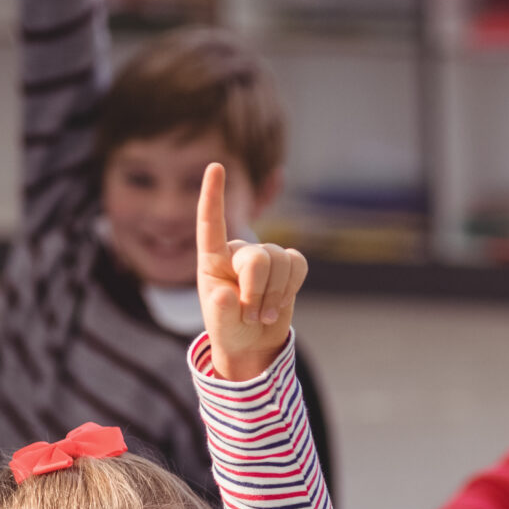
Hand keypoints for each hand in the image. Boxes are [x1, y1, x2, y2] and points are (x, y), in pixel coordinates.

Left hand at [197, 163, 305, 381]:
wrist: (253, 342)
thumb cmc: (229, 329)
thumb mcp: (220, 326)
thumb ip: (221, 312)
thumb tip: (226, 296)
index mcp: (213, 260)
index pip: (210, 223)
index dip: (213, 195)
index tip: (215, 166)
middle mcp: (238, 251)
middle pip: (257, 259)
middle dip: (257, 293)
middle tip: (250, 316)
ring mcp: (264, 255)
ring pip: (280, 261)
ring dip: (274, 296)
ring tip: (262, 315)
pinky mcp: (287, 263)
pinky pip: (298, 264)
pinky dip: (291, 287)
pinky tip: (279, 303)